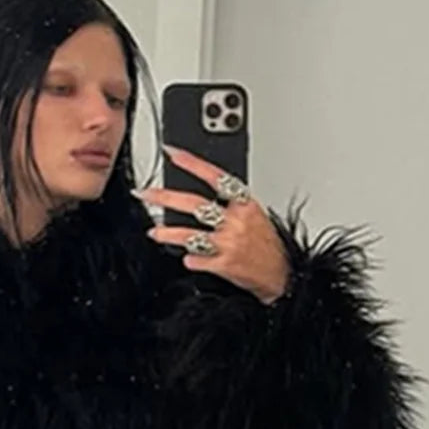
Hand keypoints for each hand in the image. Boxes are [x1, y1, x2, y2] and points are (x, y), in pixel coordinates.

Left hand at [133, 144, 290, 303]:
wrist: (282, 274)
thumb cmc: (267, 244)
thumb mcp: (254, 215)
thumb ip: (230, 205)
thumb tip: (199, 198)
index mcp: (245, 204)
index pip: (215, 177)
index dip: (192, 163)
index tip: (172, 154)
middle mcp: (236, 221)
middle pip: (194, 204)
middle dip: (165, 197)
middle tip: (145, 194)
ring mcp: (228, 243)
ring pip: (189, 234)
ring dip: (166, 233)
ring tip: (153, 232)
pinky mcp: (224, 265)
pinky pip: (196, 259)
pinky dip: (190, 259)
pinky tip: (188, 258)